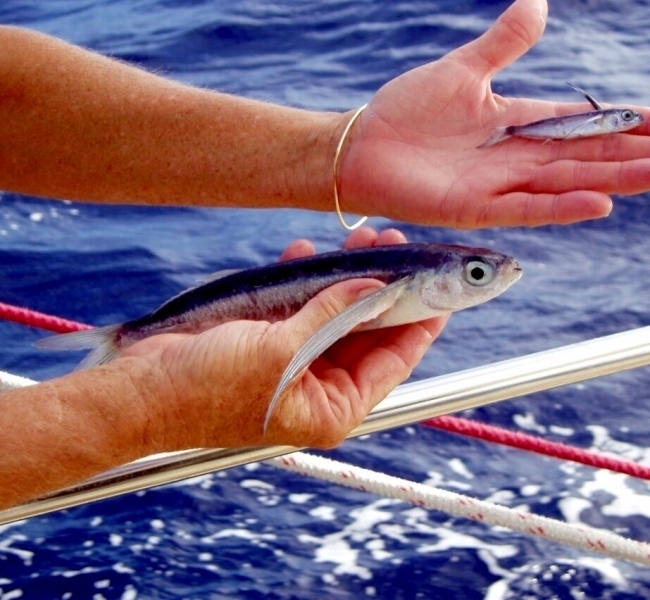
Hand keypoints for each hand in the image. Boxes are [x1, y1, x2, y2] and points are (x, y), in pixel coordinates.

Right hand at [124, 228, 447, 449]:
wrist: (138, 390)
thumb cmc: (206, 388)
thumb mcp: (281, 350)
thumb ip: (333, 316)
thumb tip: (376, 289)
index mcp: (332, 408)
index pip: (393, 361)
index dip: (420, 323)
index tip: (439, 289)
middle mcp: (319, 389)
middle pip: (368, 332)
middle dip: (383, 289)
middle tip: (398, 246)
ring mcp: (293, 364)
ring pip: (335, 314)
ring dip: (346, 278)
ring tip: (364, 238)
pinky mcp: (267, 342)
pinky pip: (299, 308)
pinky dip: (305, 281)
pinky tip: (310, 253)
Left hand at [338, 0, 649, 228]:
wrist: (360, 145)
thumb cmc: (407, 111)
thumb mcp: (464, 69)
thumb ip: (505, 44)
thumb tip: (540, 3)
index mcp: (523, 125)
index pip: (594, 125)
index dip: (640, 124)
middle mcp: (521, 159)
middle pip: (597, 156)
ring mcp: (500, 186)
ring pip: (573, 182)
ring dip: (621, 179)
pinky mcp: (474, 209)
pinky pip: (525, 208)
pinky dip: (562, 205)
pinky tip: (602, 203)